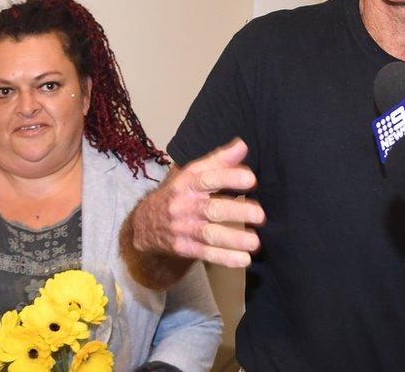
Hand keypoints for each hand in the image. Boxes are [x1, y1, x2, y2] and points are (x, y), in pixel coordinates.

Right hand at [128, 138, 264, 267]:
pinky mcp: (185, 247)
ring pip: (209, 234)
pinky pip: (206, 254)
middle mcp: (185, 205)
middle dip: (236, 211)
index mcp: (188, 184)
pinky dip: (225, 258)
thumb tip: (243, 145)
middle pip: (212, 209)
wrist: (144, 223)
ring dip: (233, 239)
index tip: (251, 179)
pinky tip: (243, 259)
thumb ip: (219, 161)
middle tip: (260, 215)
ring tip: (255, 242)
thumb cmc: (179, 194)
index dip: (229, 177)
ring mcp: (184, 228)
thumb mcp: (193, 173)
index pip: (208, 178)